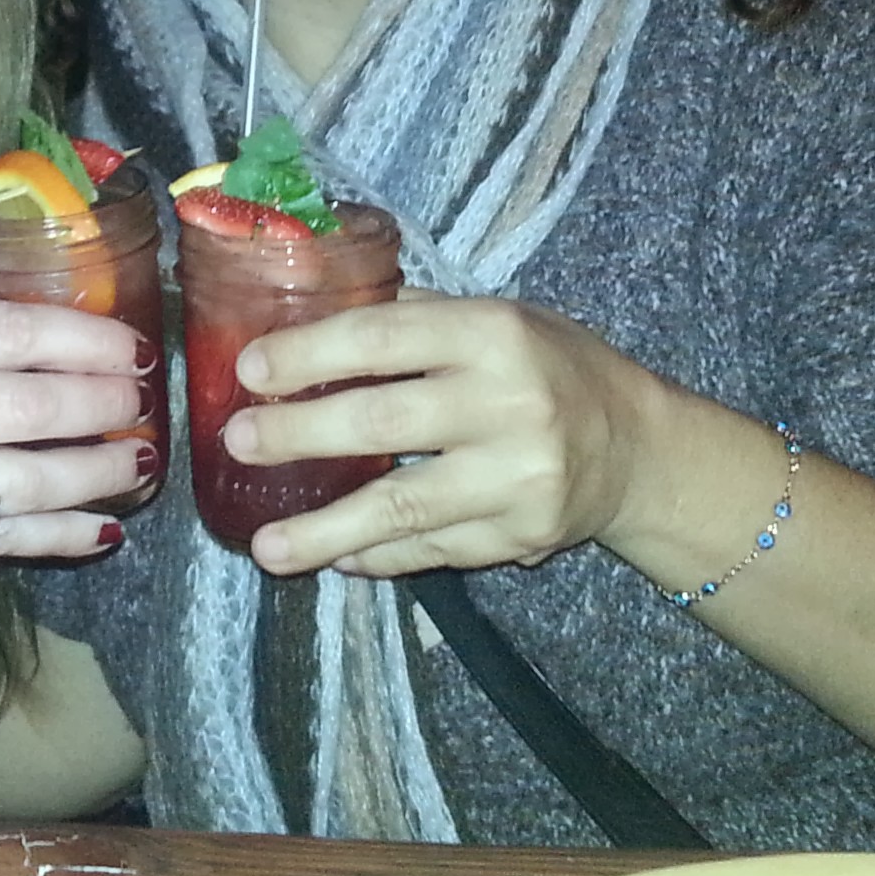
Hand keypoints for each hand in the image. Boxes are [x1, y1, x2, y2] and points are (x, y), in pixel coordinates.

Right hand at [0, 299, 150, 579]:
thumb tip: (64, 341)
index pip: (13, 332)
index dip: (87, 339)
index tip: (131, 345)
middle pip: (33, 407)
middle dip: (106, 403)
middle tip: (142, 399)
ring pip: (33, 480)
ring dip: (102, 471)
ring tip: (140, 459)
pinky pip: (8, 540)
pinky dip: (65, 535)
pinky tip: (105, 524)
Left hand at [222, 295, 669, 576]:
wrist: (636, 446)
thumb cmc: (546, 366)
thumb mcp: (494, 318)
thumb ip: (411, 320)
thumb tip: (306, 320)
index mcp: (491, 334)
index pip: (383, 339)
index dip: (310, 354)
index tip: (250, 370)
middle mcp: (508, 405)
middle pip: (382, 421)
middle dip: (300, 435)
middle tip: (238, 445)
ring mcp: (517, 479)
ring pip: (403, 508)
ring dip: (325, 531)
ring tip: (265, 548)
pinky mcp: (521, 537)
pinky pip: (433, 550)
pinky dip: (379, 556)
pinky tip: (336, 558)